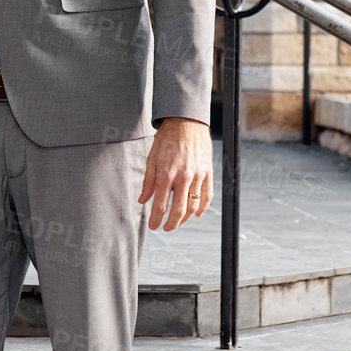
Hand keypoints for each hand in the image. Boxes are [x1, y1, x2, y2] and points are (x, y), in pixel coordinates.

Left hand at [138, 117, 212, 231]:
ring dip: (186, 218)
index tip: (153, 226)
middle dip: (171, 224)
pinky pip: (207, 196)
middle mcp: (183, 177)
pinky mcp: (208, 172)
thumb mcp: (152, 159)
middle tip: (165, 228)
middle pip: (178, 211)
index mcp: (166, 174)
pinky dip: (203, 208)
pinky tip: (197, 214)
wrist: (186, 122)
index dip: (156, 220)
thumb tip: (142, 200)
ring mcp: (198, 176)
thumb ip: (148, 182)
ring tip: (178, 221)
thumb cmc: (167, 139)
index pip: (160, 206)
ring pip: (193, 206)